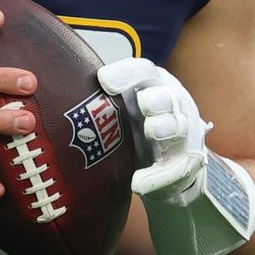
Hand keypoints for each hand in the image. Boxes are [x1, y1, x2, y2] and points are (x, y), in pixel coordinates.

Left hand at [96, 57, 209, 196]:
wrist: (164, 167)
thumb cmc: (137, 127)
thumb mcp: (123, 109)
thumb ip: (104, 100)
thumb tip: (69, 92)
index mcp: (154, 85)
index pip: (144, 71)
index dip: (126, 73)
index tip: (104, 80)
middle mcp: (172, 104)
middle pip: (167, 96)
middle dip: (157, 98)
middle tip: (144, 103)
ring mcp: (182, 132)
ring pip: (178, 125)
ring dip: (165, 126)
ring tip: (151, 131)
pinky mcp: (185, 161)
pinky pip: (176, 167)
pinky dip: (158, 175)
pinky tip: (139, 183)